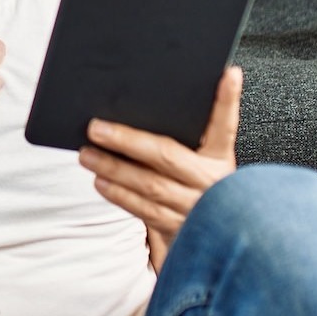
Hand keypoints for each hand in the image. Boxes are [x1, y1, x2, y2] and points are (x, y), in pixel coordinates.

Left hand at [79, 66, 241, 258]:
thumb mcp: (206, 164)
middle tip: (96, 127)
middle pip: (167, 155)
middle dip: (127, 141)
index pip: (226, 125)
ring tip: (87, 154)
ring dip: (113, 169)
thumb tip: (147, 107)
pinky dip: (119, 194)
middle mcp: (210, 182)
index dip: (228, 99)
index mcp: (220, 159)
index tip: (229, 73)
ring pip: (149, 185)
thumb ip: (188, 139)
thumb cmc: (202, 192)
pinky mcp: (178, 230)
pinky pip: (143, 209)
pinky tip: (101, 181)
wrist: (220, 242)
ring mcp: (194, 207)